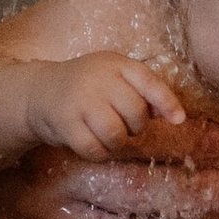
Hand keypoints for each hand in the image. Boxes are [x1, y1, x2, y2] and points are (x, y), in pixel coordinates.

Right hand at [31, 51, 188, 158]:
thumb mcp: (113, 79)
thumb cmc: (86, 87)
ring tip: (108, 136)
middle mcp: (98, 78)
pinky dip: (100, 154)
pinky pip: (95, 149)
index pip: (148, 81)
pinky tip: (94, 145)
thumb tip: (173, 114)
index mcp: (115, 64)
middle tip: (122, 124)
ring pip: (116, 134)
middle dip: (136, 127)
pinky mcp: (65, 123)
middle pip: (135, 112)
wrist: (38, 91)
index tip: (179, 120)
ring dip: (117, 143)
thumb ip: (141, 92)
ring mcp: (80, 100)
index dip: (166, 101)